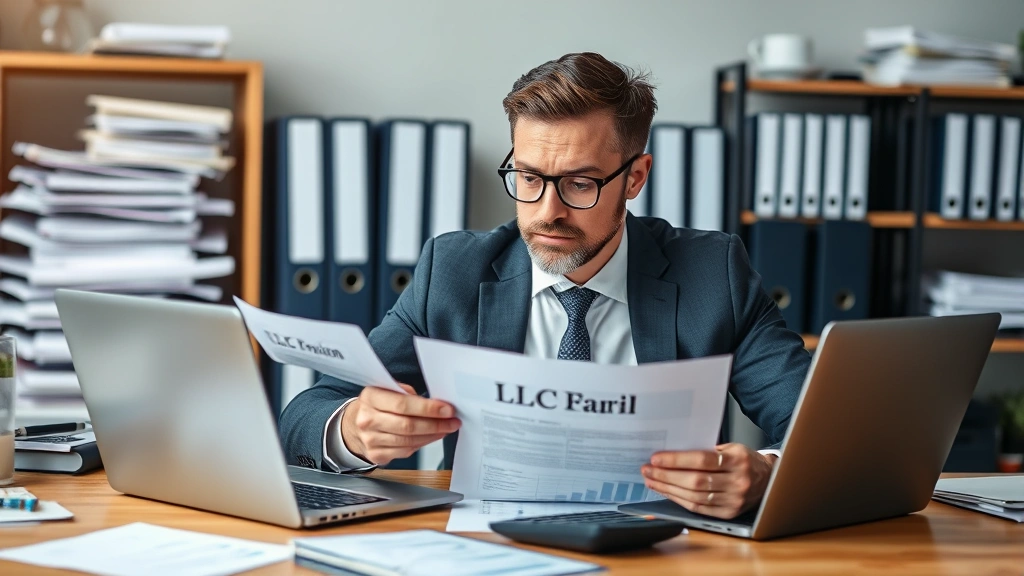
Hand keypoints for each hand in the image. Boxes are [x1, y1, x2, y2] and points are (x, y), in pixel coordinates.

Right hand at [341, 384, 460, 465]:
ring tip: (446, 428)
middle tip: (452, 421)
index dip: (428, 408)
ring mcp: (370, 439)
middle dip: (435, 424)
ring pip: (409, 441)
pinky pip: (405, 452)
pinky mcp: (376, 455)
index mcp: (371, 397)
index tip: (447, 409)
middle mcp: (368, 419)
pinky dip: (422, 444)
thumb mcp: (386, 390)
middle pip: (408, 425)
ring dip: (432, 435)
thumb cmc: (375, 405)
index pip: (403, 404)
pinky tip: (431, 437)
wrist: (352, 426)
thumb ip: (407, 394)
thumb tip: (435, 402)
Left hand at [641, 443, 776, 519]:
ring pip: (694, 496)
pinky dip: (679, 500)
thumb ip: (707, 451)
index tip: (656, 458)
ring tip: (652, 481)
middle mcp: (737, 482)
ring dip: (668, 489)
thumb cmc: (745, 460)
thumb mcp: (732, 448)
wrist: (768, 480)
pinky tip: (667, 492)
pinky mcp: (729, 514)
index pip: (701, 460)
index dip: (676, 460)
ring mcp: (734, 500)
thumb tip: (673, 453)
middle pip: (695, 480)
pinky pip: (699, 508)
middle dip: (666, 475)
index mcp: (738, 460)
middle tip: (647, 470)